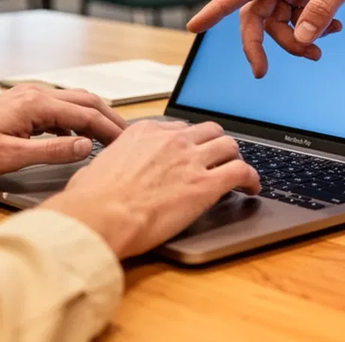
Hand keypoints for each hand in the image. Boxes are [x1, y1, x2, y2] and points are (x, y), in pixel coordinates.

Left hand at [0, 85, 127, 179]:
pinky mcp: (19, 106)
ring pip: (71, 103)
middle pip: (85, 100)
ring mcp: (26, 98)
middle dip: (109, 118)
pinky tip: (75, 138)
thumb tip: (86, 147)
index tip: (128, 143)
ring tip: (109, 137)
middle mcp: (34, 94)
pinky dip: (74, 120)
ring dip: (92, 117)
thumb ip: (53, 152)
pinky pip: (57, 109)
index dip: (111, 130)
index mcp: (36, 104)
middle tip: (128, 137)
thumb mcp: (12, 157)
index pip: (87, 114)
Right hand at [42, 120, 259, 258]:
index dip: (189, 142)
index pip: (179, 128)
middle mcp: (172, 140)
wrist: (100, 216)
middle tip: (218, 160)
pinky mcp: (206, 184)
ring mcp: (191, 160)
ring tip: (238, 173)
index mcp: (145, 132)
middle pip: (209, 131)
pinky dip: (251, 178)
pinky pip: (241, 172)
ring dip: (235, 158)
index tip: (191, 153)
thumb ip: (114, 163)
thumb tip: (106, 173)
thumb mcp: (98, 167)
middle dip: (216, 144)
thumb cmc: (91, 200)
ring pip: (230, 146)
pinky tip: (252, 188)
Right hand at [186, 0, 344, 76]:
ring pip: (279, 23)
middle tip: (261, 72)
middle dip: (261, 44)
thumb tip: (301, 37)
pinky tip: (334, 30)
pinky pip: (299, 19)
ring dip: (295, 41)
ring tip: (320, 49)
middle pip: (257, 15)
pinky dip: (312, 30)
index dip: (216, 9)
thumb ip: (321, 10)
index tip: (195, 26)